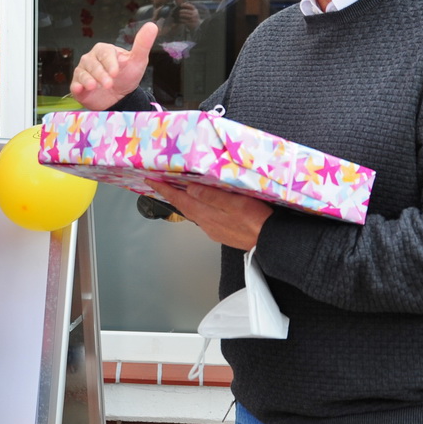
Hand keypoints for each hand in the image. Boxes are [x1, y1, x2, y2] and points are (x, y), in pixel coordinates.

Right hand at [69, 21, 157, 109]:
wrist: (119, 97)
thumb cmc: (127, 76)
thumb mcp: (138, 61)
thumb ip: (143, 45)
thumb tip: (152, 26)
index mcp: (104, 50)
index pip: (105, 53)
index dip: (109, 62)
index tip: (115, 72)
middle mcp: (91, 59)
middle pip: (93, 63)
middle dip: (100, 74)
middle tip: (109, 84)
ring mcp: (83, 71)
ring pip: (83, 73)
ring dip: (89, 80)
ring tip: (94, 87)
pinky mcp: (78, 84)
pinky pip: (75, 83)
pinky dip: (77, 86)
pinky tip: (80, 89)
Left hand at [146, 178, 272, 251]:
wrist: (271, 241)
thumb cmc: (256, 220)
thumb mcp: (234, 203)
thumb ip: (211, 196)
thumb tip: (189, 190)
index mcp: (207, 214)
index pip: (180, 199)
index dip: (164, 189)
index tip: (151, 181)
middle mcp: (206, 223)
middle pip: (183, 206)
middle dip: (170, 194)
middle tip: (159, 184)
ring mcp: (214, 229)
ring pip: (193, 212)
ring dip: (183, 201)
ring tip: (176, 190)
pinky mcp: (223, 231)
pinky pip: (203, 217)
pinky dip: (196, 207)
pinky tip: (200, 204)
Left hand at [177, 2, 200, 29]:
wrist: (196, 23)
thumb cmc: (192, 15)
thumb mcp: (191, 11)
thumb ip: (187, 7)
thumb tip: (182, 3)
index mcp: (195, 10)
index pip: (191, 6)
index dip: (186, 5)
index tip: (181, 4)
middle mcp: (195, 14)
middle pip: (189, 12)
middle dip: (184, 11)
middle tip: (179, 11)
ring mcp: (194, 19)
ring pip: (188, 16)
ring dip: (183, 15)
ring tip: (179, 15)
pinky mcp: (192, 23)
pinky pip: (187, 21)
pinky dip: (183, 20)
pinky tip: (180, 19)